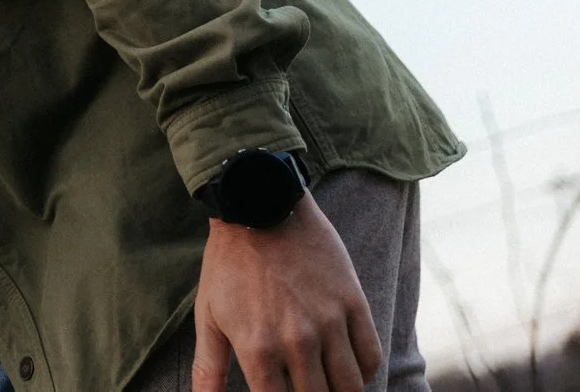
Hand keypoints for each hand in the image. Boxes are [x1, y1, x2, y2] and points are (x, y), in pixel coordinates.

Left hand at [193, 194, 383, 391]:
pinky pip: (371, 356)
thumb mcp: (208, 316)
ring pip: (351, 387)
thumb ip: (208, 368)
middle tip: (303, 386)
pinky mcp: (353, 303)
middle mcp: (297, 340)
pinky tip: (348, 369)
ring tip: (327, 384)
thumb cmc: (228, 264)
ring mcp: (329, 322)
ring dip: (340, 391)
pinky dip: (364, 372)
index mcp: (257, 348)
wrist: (259, 207)